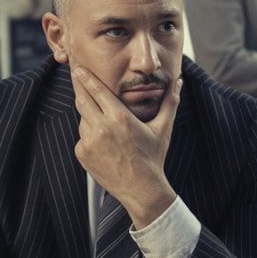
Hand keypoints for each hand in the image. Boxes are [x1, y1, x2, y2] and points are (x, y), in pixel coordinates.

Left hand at [72, 66, 180, 226]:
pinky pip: (82, 136)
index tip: (79, 68)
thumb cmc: (153, 158)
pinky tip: (105, 143)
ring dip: (90, 116)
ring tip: (107, 127)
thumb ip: (170, 102)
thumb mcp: (163, 129)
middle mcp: (101, 128)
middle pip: (82, 100)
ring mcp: (89, 142)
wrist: (141, 190)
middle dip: (81, 89)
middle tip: (78, 78)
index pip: (96, 90)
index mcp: (120, 118)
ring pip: (82, 118)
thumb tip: (178, 82)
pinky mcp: (82, 153)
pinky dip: (89, 134)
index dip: (85, 77)